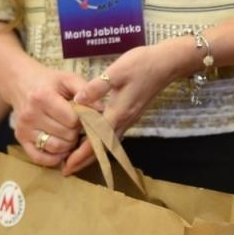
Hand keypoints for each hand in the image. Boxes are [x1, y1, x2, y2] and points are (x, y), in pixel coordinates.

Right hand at [3, 62, 87, 169]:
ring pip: (56, 148)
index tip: (87, 115)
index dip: (85, 119)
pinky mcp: (20, 139)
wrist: (22, 83)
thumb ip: (85, 91)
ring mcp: (24, 129)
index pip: (73, 120)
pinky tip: (62, 147)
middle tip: (79, 125)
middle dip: (78, 131)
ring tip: (72, 134)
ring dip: (69, 145)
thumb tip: (102, 110)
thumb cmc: (50, 82)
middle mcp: (30, 115)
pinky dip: (55, 157)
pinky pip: (40, 158)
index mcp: (43, 98)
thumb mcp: (68, 79)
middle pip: (66, 135)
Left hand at [62, 39, 187, 174]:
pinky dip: (101, 143)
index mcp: (117, 113)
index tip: (66, 166)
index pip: (96, 141)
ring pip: (108, 143)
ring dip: (93, 154)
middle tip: (67, 170)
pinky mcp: (131, 114)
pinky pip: (113, 135)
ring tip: (76, 159)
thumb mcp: (116, 72)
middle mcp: (124, 121)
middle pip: (102, 148)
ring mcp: (129, 119)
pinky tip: (94, 140)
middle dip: (84, 161)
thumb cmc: (142, 65)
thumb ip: (96, 88)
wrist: (167, 64)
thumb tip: (76, 103)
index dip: (80, 155)